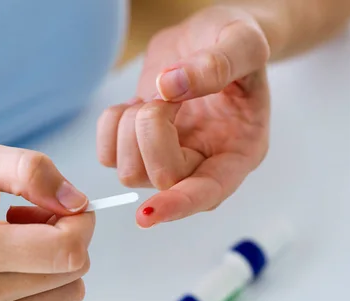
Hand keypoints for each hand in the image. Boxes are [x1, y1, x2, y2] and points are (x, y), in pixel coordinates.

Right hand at [0, 142, 94, 300]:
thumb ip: (29, 170)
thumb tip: (77, 202)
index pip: (65, 249)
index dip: (80, 222)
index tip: (64, 205)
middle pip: (73, 272)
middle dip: (66, 237)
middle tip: (30, 219)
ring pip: (69, 295)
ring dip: (54, 263)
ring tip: (17, 245)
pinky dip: (42, 288)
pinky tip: (10, 269)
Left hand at [97, 6, 270, 227]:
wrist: (210, 37)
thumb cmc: (235, 41)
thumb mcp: (243, 41)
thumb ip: (217, 64)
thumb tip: (171, 87)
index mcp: (238, 152)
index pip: (208, 193)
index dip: (179, 204)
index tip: (148, 214)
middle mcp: (203, 164)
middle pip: (161, 179)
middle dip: (152, 131)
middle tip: (168, 97)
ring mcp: (169, 159)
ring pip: (129, 172)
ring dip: (131, 128)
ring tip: (156, 98)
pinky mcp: (139, 148)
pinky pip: (107, 155)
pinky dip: (111, 126)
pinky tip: (135, 104)